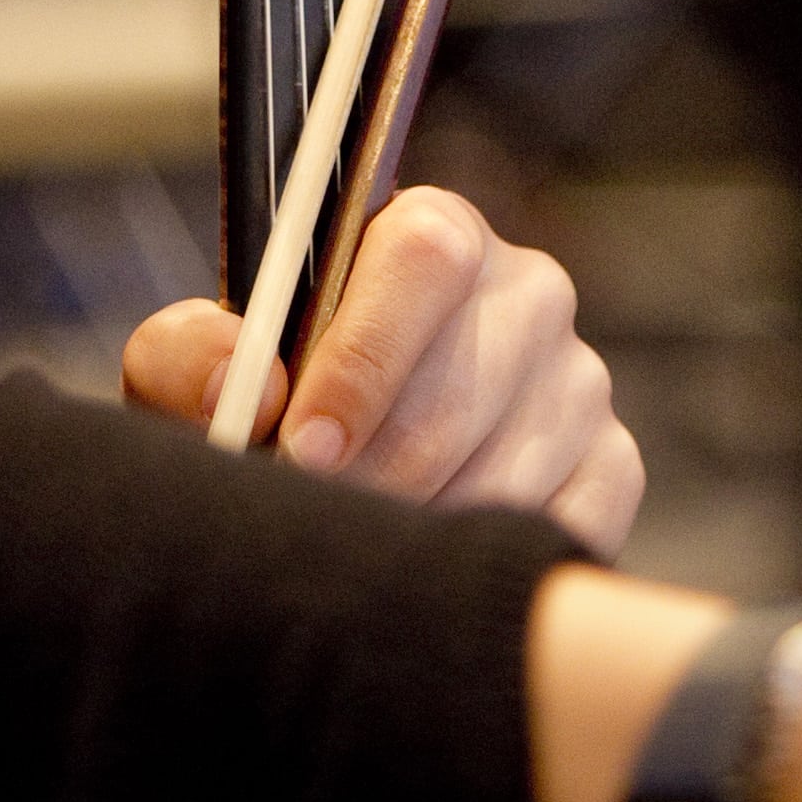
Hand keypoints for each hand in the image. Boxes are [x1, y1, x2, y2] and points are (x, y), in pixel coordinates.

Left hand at [125, 184, 644, 549]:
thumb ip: (190, 358)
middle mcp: (524, 291)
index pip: (426, 257)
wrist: (327, 478)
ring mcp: (577, 380)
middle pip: (466, 383)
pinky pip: (568, 523)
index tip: (303, 446)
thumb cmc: (265, 409)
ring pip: (513, 468)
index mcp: (431, 234)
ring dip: (426, 527)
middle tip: (318, 526)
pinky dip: (492, 559)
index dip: (364, 357)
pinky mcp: (611, 463)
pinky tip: (432, 567)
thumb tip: (245, 388)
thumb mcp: (199, 373)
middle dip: (378, 473)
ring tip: (363, 554)